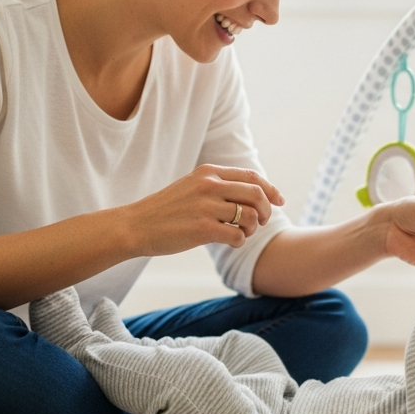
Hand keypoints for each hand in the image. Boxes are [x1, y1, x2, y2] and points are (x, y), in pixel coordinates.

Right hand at [119, 165, 284, 255]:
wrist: (135, 226)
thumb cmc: (166, 210)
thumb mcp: (191, 187)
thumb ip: (219, 186)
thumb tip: (255, 195)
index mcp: (208, 173)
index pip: (252, 176)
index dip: (271, 189)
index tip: (279, 201)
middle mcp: (209, 186)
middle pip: (257, 195)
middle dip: (266, 211)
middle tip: (262, 223)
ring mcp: (206, 207)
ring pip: (250, 217)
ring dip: (252, 229)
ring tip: (242, 233)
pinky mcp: (202, 229)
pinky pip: (238, 236)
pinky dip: (240, 241)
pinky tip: (229, 241)